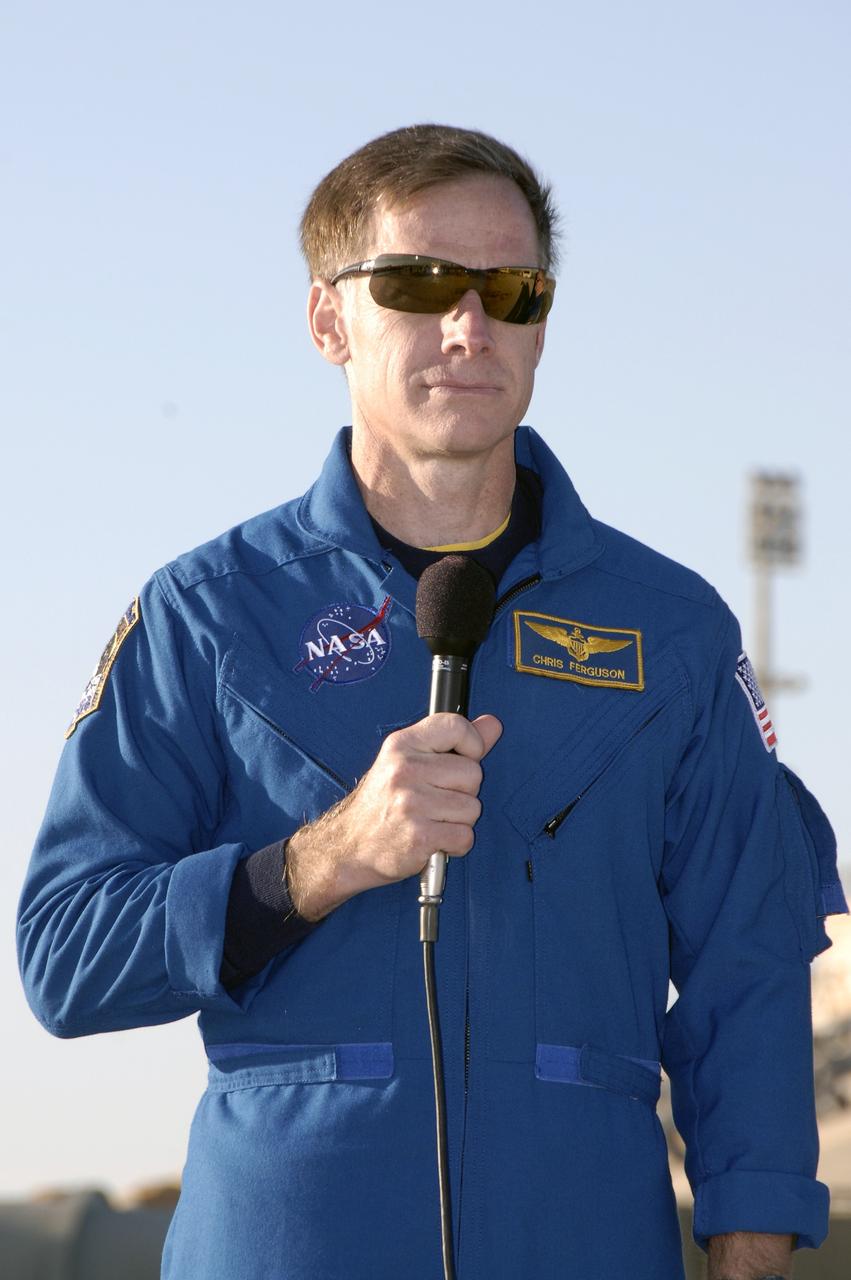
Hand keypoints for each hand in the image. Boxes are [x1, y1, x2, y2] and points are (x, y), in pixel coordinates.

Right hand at [286, 712, 502, 920]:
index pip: (455, 726)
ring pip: (472, 808)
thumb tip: (493, 724)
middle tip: (436, 801)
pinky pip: (465, 836)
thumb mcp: (410, 761)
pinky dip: (455, 845)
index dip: (472, 744)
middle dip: (463, 792)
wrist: (350, 846)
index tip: (463, 758)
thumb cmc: (382, 804)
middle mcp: (405, 769)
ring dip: (459, 821)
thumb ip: (454, 743)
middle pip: (472, 773)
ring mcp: (411, 802)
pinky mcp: (419, 835)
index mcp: (402, 745)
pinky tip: (435, 840)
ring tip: (433, 821)